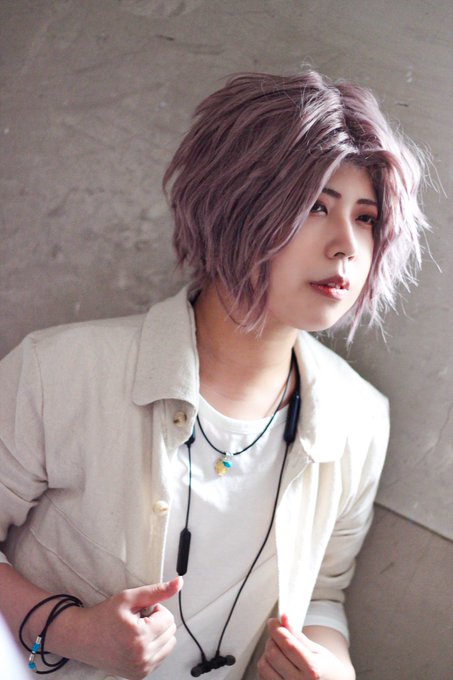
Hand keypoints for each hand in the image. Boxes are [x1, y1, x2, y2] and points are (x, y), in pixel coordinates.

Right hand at [49, 577, 181, 679]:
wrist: (81, 637)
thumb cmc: (103, 616)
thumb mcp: (129, 597)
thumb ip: (157, 591)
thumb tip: (179, 583)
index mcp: (140, 638)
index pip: (168, 619)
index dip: (155, 610)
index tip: (139, 611)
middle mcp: (141, 658)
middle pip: (171, 632)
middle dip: (157, 622)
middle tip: (137, 620)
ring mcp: (141, 669)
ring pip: (169, 645)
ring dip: (157, 635)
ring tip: (137, 630)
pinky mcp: (139, 675)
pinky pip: (160, 657)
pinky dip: (153, 647)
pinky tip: (136, 642)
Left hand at [257, 614, 353, 679]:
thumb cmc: (326, 670)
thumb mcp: (318, 651)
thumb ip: (298, 636)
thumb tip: (284, 619)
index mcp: (312, 670)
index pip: (288, 645)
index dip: (277, 630)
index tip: (273, 622)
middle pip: (273, 654)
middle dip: (272, 639)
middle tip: (278, 634)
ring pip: (263, 666)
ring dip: (267, 653)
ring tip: (278, 650)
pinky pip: (262, 676)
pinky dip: (266, 665)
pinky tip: (276, 662)